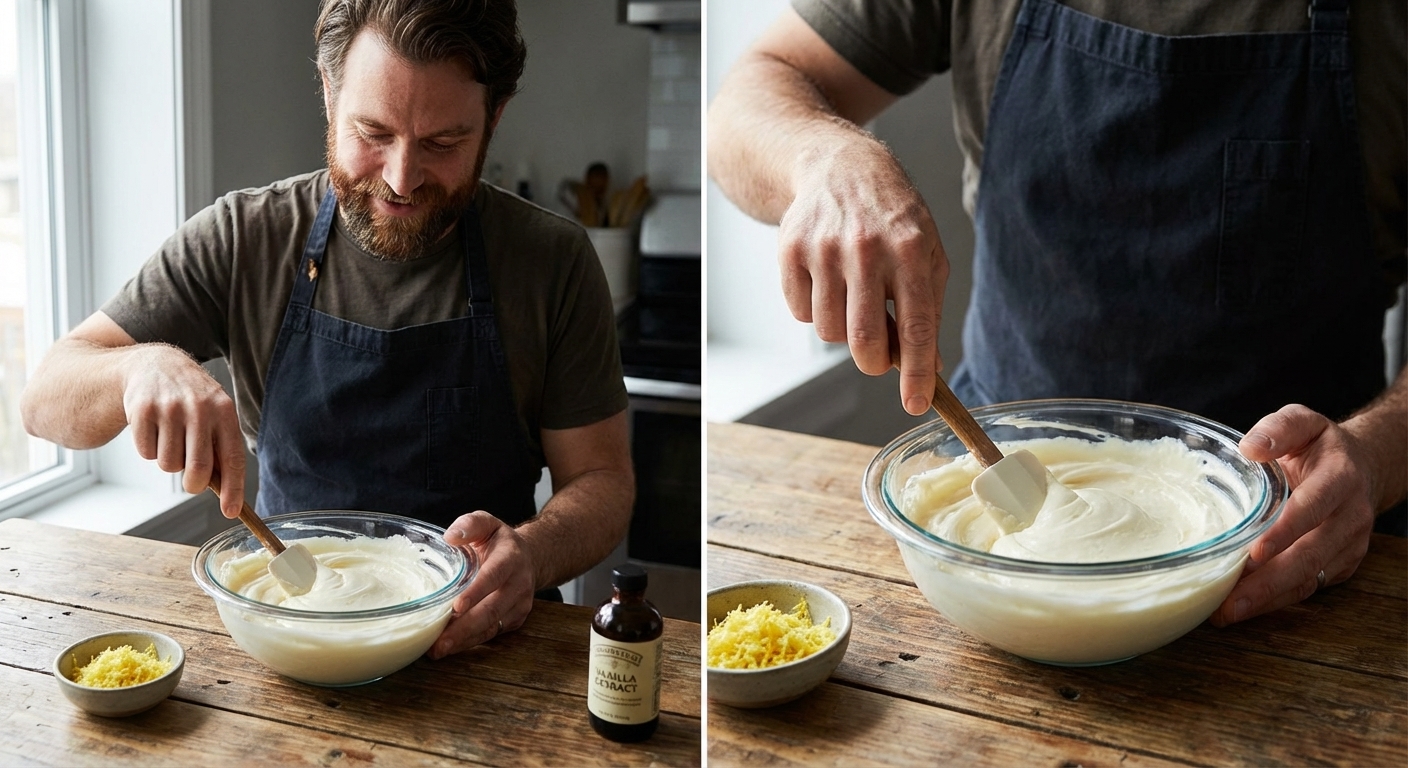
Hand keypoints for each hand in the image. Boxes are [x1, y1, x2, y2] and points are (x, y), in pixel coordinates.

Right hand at [121, 345, 245, 518]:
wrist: (156, 366)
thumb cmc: (192, 400)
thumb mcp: (215, 414)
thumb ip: (222, 447)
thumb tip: (230, 493)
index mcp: (224, 411)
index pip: (232, 458)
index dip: (233, 489)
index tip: (231, 512)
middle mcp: (199, 408)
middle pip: (198, 469)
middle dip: (195, 485)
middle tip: (192, 482)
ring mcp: (169, 408)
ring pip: (169, 465)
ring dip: (170, 462)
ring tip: (172, 438)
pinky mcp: (141, 410)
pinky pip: (146, 453)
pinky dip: (150, 450)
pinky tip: (155, 429)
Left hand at [429, 511, 536, 657]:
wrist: (530, 558)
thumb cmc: (500, 542)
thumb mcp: (487, 524)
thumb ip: (470, 525)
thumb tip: (450, 537)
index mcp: (511, 558)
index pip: (494, 576)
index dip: (476, 592)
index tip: (457, 606)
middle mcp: (519, 584)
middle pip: (492, 609)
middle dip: (464, 628)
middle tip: (439, 642)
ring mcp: (519, 605)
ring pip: (491, 626)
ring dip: (464, 640)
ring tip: (438, 650)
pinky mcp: (514, 620)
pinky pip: (491, 633)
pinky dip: (469, 642)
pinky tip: (450, 645)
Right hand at [777, 142, 948, 414]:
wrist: (838, 168)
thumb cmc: (891, 217)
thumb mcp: (927, 251)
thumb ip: (929, 309)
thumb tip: (930, 367)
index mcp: (911, 249)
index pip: (917, 326)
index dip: (917, 374)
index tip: (916, 404)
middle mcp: (867, 248)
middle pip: (864, 340)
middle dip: (874, 362)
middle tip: (878, 357)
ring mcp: (824, 248)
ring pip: (829, 331)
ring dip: (842, 330)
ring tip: (852, 296)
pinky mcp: (790, 250)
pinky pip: (800, 313)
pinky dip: (814, 309)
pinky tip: (826, 280)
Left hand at [1209, 404, 1376, 626]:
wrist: (1363, 467)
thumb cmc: (1320, 446)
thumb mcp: (1302, 422)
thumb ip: (1278, 429)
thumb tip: (1250, 447)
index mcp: (1340, 479)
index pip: (1312, 508)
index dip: (1284, 532)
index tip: (1254, 553)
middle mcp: (1350, 517)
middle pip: (1310, 556)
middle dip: (1269, 583)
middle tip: (1230, 603)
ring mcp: (1348, 545)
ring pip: (1308, 579)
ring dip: (1268, 600)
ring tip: (1226, 614)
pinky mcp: (1340, 565)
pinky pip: (1308, 586)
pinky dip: (1275, 599)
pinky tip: (1242, 606)